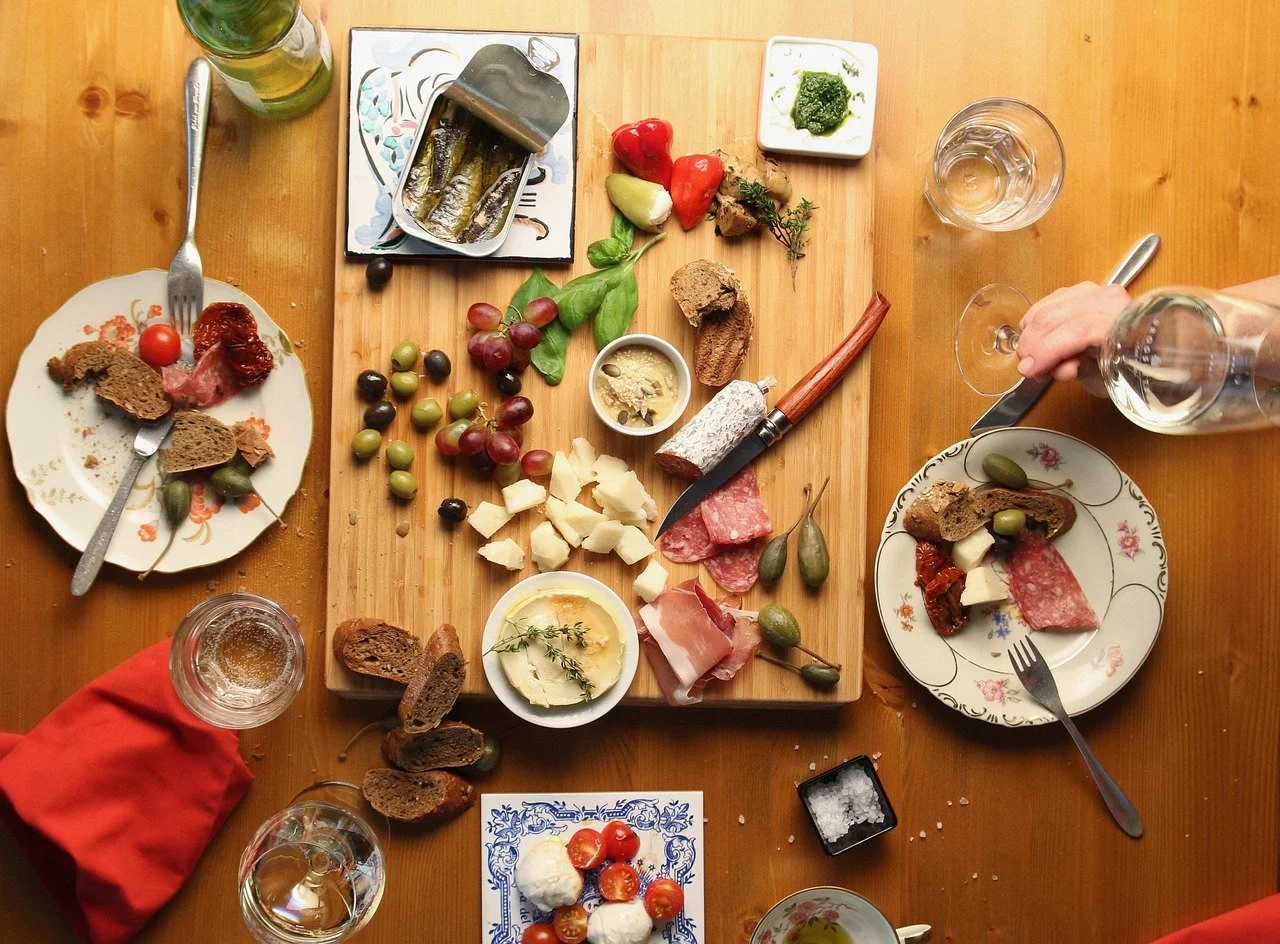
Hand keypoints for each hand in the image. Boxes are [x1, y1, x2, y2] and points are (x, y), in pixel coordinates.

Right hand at [1016, 281, 1130, 390]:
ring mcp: (1093, 291)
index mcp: (1124, 322)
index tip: (1029, 370)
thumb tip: (1057, 369)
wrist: (1133, 350)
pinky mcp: (1077, 291)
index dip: (1049, 350)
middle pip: (1056, 317)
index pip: (1078, 330)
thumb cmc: (1121, 368)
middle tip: (1026, 368)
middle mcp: (1109, 300)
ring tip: (1031, 359)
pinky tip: (1034, 342)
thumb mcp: (1104, 378)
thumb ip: (1080, 370)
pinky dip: (1033, 324)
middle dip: (1033, 344)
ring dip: (1031, 337)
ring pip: (1047, 309)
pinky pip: (1045, 304)